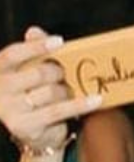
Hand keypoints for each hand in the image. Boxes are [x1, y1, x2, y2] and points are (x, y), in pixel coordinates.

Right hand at [0, 26, 100, 153]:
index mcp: (0, 71)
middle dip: (58, 72)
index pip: (12, 54)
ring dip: (67, 91)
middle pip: (38, 73)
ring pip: (50, 92)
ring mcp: (10, 110)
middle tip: (65, 74)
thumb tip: (34, 31)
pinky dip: (80, 104)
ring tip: (67, 92)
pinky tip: (96, 99)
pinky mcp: (24, 126)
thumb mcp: (32, 70)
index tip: (60, 41)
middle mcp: (0, 90)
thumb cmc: (34, 92)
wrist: (34, 130)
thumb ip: (34, 50)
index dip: (35, 47)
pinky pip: (59, 110)